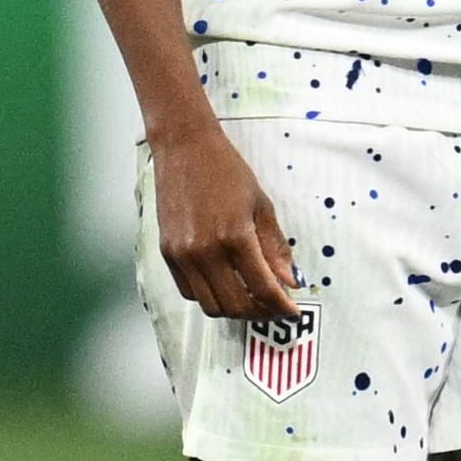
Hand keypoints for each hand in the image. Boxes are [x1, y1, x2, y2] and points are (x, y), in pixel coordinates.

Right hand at [151, 123, 303, 327]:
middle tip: (274, 308)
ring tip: (250, 299)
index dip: (281, 306)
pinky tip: (224, 284)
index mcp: (234, 237)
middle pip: (235, 305)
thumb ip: (275, 248)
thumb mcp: (261, 206)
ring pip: (210, 305)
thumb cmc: (226, 170)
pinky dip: (209, 296)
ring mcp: (182, 255)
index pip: (262, 289)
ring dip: (234, 309)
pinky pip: (189, 291)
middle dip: (260, 313)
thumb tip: (290, 281)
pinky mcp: (167, 252)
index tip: (293, 311)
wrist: (184, 147)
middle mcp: (205, 252)